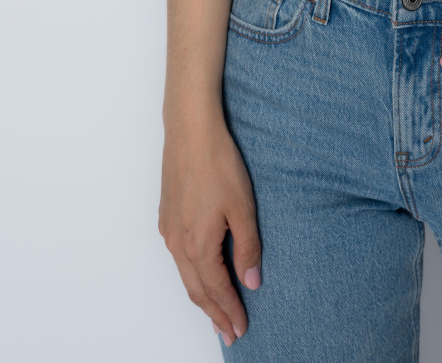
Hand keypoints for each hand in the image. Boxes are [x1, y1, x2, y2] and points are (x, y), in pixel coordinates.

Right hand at [159, 116, 260, 345]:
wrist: (190, 131)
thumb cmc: (218, 164)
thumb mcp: (242, 207)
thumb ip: (248, 248)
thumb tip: (252, 282)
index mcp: (198, 244)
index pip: (216, 290)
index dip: (229, 312)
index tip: (240, 330)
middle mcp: (178, 243)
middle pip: (197, 290)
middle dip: (214, 314)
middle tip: (229, 333)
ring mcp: (169, 229)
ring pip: (185, 275)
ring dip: (202, 296)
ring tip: (217, 312)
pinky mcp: (166, 215)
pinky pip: (178, 257)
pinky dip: (191, 275)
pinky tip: (200, 274)